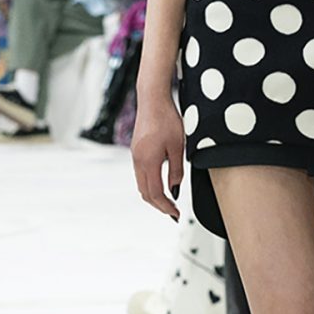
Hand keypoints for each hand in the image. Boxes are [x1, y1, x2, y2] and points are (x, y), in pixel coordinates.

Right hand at [132, 93, 184, 221]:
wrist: (152, 99)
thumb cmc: (166, 118)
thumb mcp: (178, 147)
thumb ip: (176, 170)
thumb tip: (175, 189)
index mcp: (148, 161)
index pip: (155, 193)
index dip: (166, 207)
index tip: (176, 214)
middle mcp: (138, 161)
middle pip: (145, 193)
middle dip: (159, 205)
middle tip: (172, 212)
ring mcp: (135, 156)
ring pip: (141, 184)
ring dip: (153, 196)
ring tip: (168, 201)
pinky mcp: (136, 151)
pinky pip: (141, 174)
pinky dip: (150, 184)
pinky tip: (160, 184)